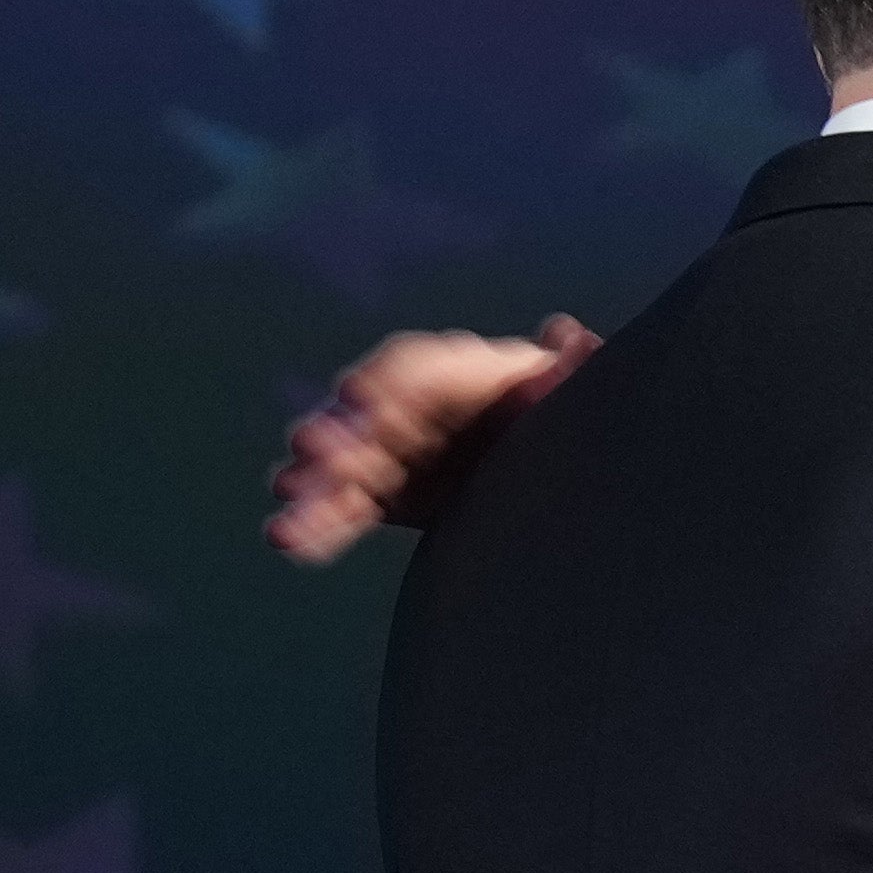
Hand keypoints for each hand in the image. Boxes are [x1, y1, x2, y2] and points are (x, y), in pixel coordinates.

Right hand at [263, 320, 598, 563]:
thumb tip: (567, 333)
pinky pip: (351, 507)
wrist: (581, 482)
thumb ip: (578, 370)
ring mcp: (403, 452)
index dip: (389, 382)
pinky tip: (288, 539)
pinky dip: (321, 523)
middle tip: (309, 452)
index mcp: (474, 373)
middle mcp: (427, 406)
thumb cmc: (582, 421)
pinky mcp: (393, 495)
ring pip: (349, 467)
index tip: (359, 400)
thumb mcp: (588, 395)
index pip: (419, 369)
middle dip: (339, 435)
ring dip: (314, 486)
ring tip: (284, 509)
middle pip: (370, 418)